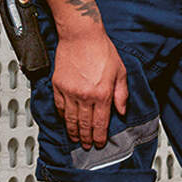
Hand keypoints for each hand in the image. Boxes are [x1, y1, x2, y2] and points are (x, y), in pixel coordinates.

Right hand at [54, 28, 128, 148]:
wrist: (81, 35)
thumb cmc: (102, 49)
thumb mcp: (120, 71)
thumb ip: (122, 94)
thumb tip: (122, 111)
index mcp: (103, 93)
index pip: (101, 122)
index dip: (100, 136)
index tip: (99, 143)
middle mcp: (85, 95)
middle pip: (85, 124)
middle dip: (86, 138)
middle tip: (86, 146)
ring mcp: (70, 92)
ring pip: (71, 119)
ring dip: (73, 131)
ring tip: (75, 139)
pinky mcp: (58, 86)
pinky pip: (60, 107)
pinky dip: (63, 117)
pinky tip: (66, 122)